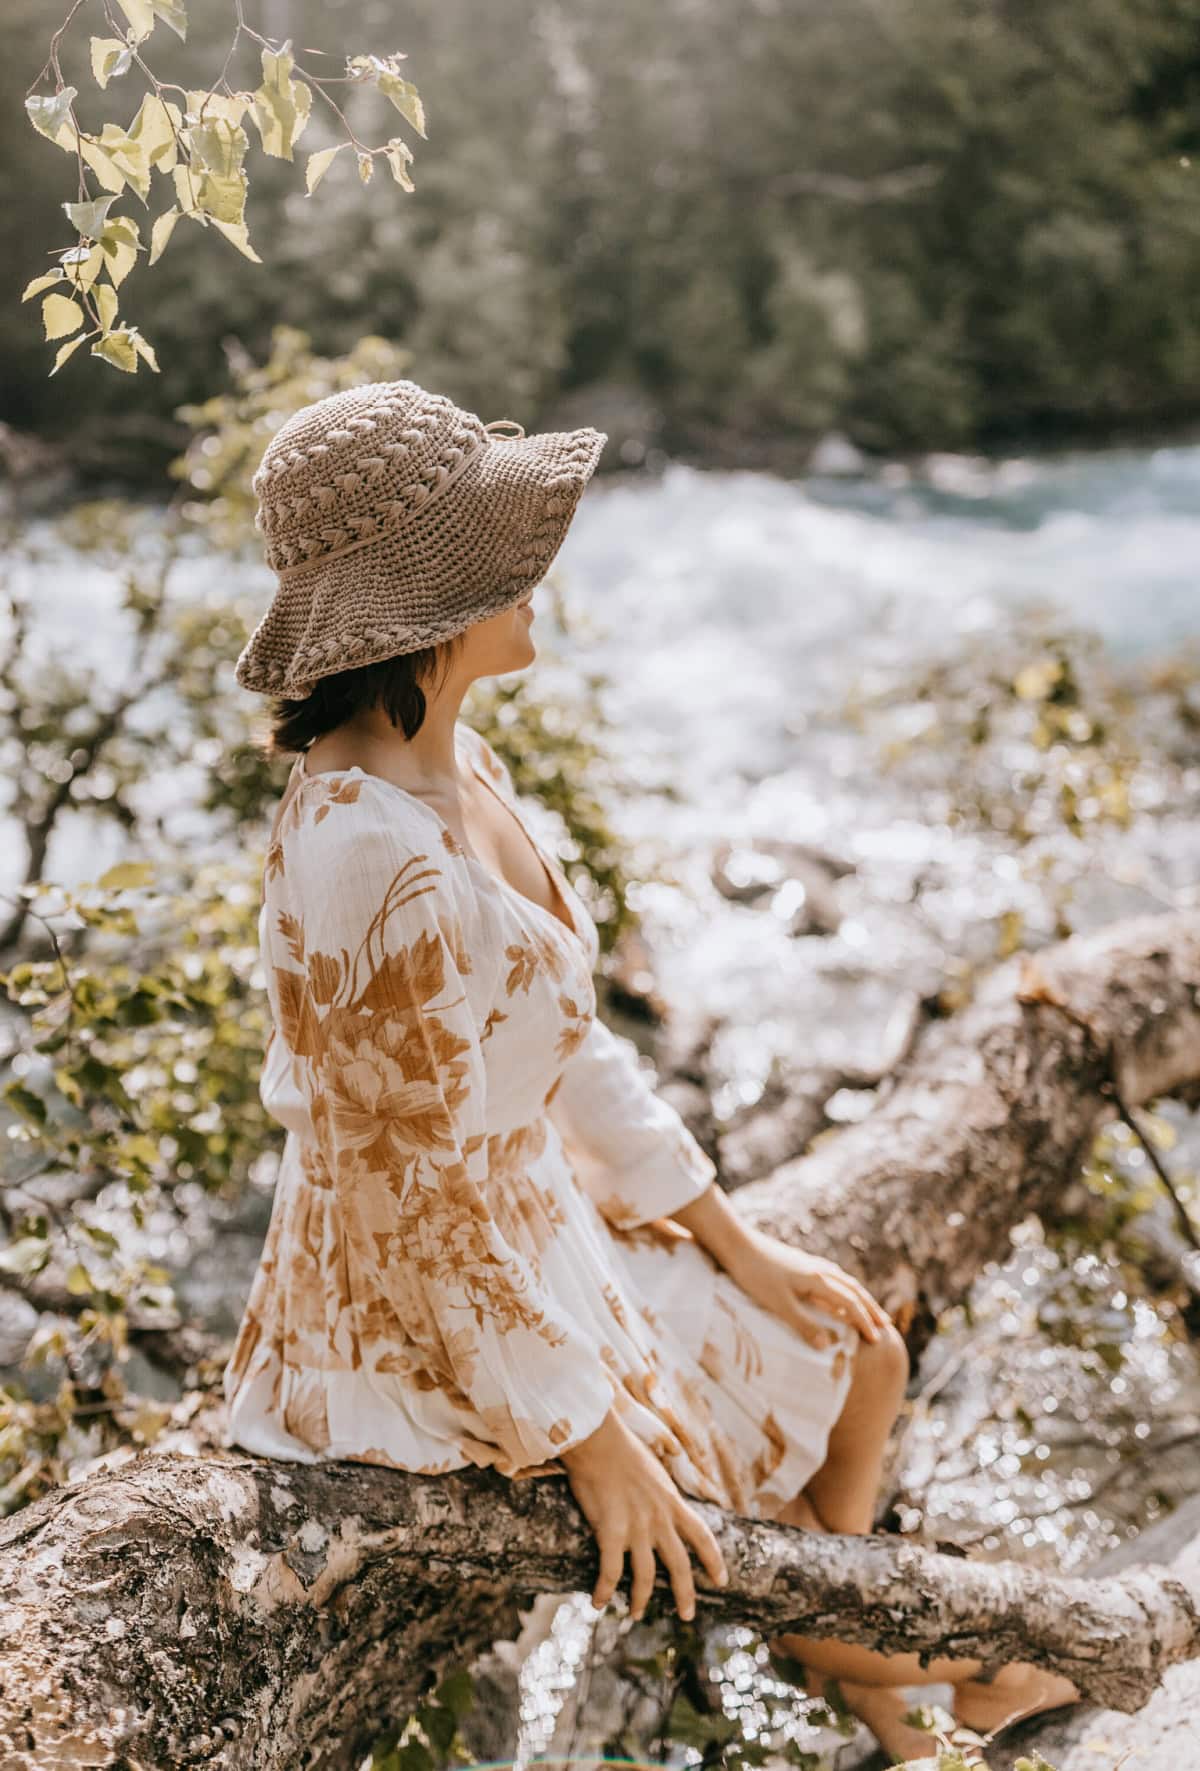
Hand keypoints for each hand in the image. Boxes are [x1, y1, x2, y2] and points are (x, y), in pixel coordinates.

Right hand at [559, 1406, 728, 1622]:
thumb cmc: (621, 1447)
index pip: (702, 1536)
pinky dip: (604, 1590)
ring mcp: (637, 1527)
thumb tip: (662, 1495)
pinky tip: (598, 1602)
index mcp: (672, 1502)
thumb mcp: (654, 1469)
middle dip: (685, 1594)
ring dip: (641, 1600)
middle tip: (687, 1616)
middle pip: (680, 1565)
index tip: (722, 1580)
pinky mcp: (611, 1532)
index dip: (714, 1560)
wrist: (598, 1440)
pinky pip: (610, 1572)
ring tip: (636, 1615)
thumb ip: (660, 1490)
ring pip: (646, 1576)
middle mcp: (660, 1519)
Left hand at [724, 1227, 890, 1347]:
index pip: (850, 1304)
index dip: (864, 1323)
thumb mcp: (779, 1304)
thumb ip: (803, 1325)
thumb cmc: (755, 1275)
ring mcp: (810, 1264)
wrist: (737, 1244)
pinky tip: (837, 1290)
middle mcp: (820, 1270)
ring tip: (868, 1308)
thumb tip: (828, 1345)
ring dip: (859, 1297)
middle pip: (853, 1290)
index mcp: (818, 1281)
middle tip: (886, 1324)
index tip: (877, 1340)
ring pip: (844, 1281)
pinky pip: (832, 1276)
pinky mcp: (800, 1262)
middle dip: (870, 1308)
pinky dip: (843, 1287)